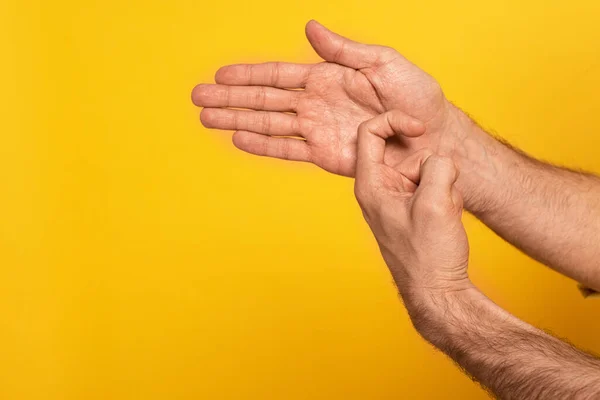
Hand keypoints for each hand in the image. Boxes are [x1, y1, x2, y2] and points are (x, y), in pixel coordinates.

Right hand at [191, 20, 461, 176]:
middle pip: (263, 99)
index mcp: (328, 77)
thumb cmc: (417, 98)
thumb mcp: (383, 63)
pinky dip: (263, 145)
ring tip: (206, 119)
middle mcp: (316, 103)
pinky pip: (288, 149)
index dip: (248, 74)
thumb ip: (343, 50)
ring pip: (268, 124)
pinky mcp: (325, 156)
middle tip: (196, 97)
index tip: (219, 74)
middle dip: (229, 98)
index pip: (278, 74)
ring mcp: (318, 130)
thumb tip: (310, 27)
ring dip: (236, 120)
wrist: (434, 140)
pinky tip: (238, 139)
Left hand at [354, 110, 469, 293]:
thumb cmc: (428, 255)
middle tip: (438, 199)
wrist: (438, 292)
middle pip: (408, 153)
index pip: (369, 132)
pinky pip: (434, 186)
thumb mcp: (435, 204)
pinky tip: (446, 220)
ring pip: (427, 169)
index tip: (420, 128)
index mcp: (370, 184)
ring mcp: (397, 199)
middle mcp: (379, 189)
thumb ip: (437, 168)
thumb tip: (440, 159)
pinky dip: (445, 198)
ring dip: (442, 186)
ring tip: (442, 215)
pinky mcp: (413, 207)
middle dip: (431, 169)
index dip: (395, 121)